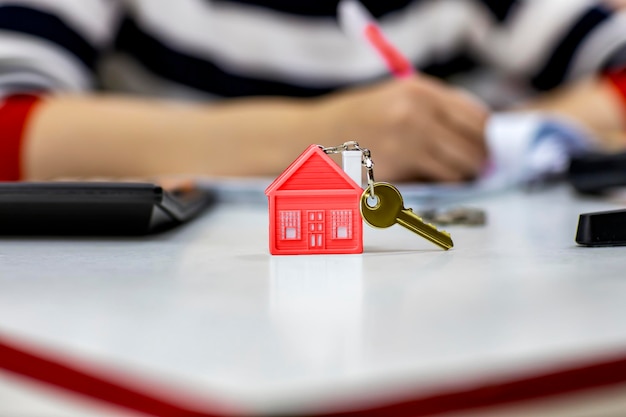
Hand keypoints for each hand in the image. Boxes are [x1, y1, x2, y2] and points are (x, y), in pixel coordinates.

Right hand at [315, 76, 488, 181]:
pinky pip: (436, 183)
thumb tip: (479, 132)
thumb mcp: (398, 96)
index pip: (477, 117)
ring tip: (453, 174)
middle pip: (475, 145)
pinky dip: (438, 183)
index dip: (488, 136)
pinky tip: (428, 178)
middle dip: (480, 160)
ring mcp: (407, 143)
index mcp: (420, 90)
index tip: (487, 146)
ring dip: (462, 175)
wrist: (314, 136)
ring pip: (460, 169)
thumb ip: (437, 107)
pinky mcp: (397, 170)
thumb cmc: (357, 117)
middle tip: (477, 167)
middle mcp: (417, 113)